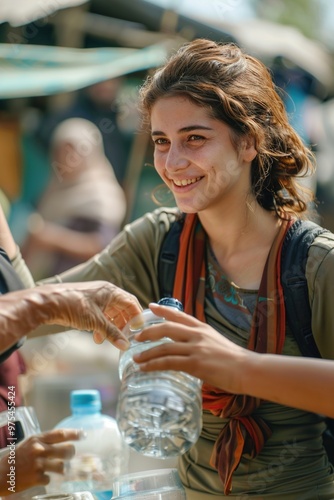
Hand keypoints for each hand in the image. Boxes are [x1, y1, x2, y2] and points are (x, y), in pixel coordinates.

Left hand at [0, 281, 141, 352]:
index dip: (137, 317)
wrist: (48, 302)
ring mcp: (96, 298)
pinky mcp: (87, 304)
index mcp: (111, 291)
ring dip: (112, 327)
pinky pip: (101, 315)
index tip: (138, 331)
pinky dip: (102, 326)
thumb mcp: (96, 322)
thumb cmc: (74, 306)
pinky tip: (97, 337)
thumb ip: (112, 333)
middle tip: (124, 338)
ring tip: (107, 340)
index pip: (131, 303)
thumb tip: (125, 345)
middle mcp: (105, 292)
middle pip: (122, 309)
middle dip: (124, 324)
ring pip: (111, 313)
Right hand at [0, 429, 80, 494]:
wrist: (0, 474)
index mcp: (37, 439)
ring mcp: (38, 464)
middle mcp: (39, 450)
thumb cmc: (16, 458)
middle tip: (70, 455)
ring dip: (61, 468)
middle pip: (67, 450)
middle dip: (71, 453)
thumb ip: (45, 441)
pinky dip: (47, 479)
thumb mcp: (30, 443)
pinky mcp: (36, 478)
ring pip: (62, 466)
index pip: (61, 434)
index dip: (75, 434)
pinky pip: (50, 478)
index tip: (83, 435)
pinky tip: (40, 477)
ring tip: (56, 468)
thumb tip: (64, 440)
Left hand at [133, 303, 246, 392]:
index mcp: (202, 328)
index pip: (179, 315)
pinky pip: (168, 362)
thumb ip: (202, 342)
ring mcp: (196, 348)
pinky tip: (145, 368)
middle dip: (149, 332)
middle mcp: (197, 335)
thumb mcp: (217, 343)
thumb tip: (189, 349)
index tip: (151, 306)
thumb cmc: (235, 360)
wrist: (248, 369)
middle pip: (166, 328)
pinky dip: (153, 365)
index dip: (163, 310)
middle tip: (137, 337)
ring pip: (164, 347)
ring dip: (147, 353)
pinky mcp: (195, 363)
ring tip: (136, 358)